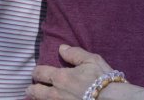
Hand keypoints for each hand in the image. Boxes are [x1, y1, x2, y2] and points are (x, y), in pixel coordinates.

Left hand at [29, 45, 143, 99]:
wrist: (112, 99)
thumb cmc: (103, 79)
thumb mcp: (91, 60)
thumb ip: (74, 53)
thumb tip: (61, 48)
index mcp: (60, 77)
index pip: (40, 73)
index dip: (36, 72)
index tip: (37, 73)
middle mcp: (55, 93)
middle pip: (34, 92)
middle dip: (31, 89)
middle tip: (31, 88)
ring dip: (37, 98)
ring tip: (37, 97)